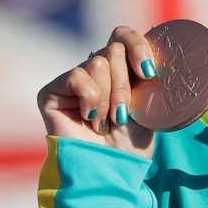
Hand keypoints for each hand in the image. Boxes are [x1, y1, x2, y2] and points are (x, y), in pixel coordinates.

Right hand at [36, 26, 155, 158]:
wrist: (111, 171)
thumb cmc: (132, 144)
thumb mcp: (149, 104)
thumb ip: (145, 74)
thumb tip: (155, 50)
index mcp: (120, 69)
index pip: (124, 36)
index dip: (138, 46)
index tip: (149, 73)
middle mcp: (96, 71)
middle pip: (114, 48)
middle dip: (125, 85)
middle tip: (122, 114)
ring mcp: (73, 81)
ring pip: (98, 61)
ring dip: (109, 96)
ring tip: (106, 121)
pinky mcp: (52, 92)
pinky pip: (77, 76)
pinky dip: (90, 98)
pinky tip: (89, 118)